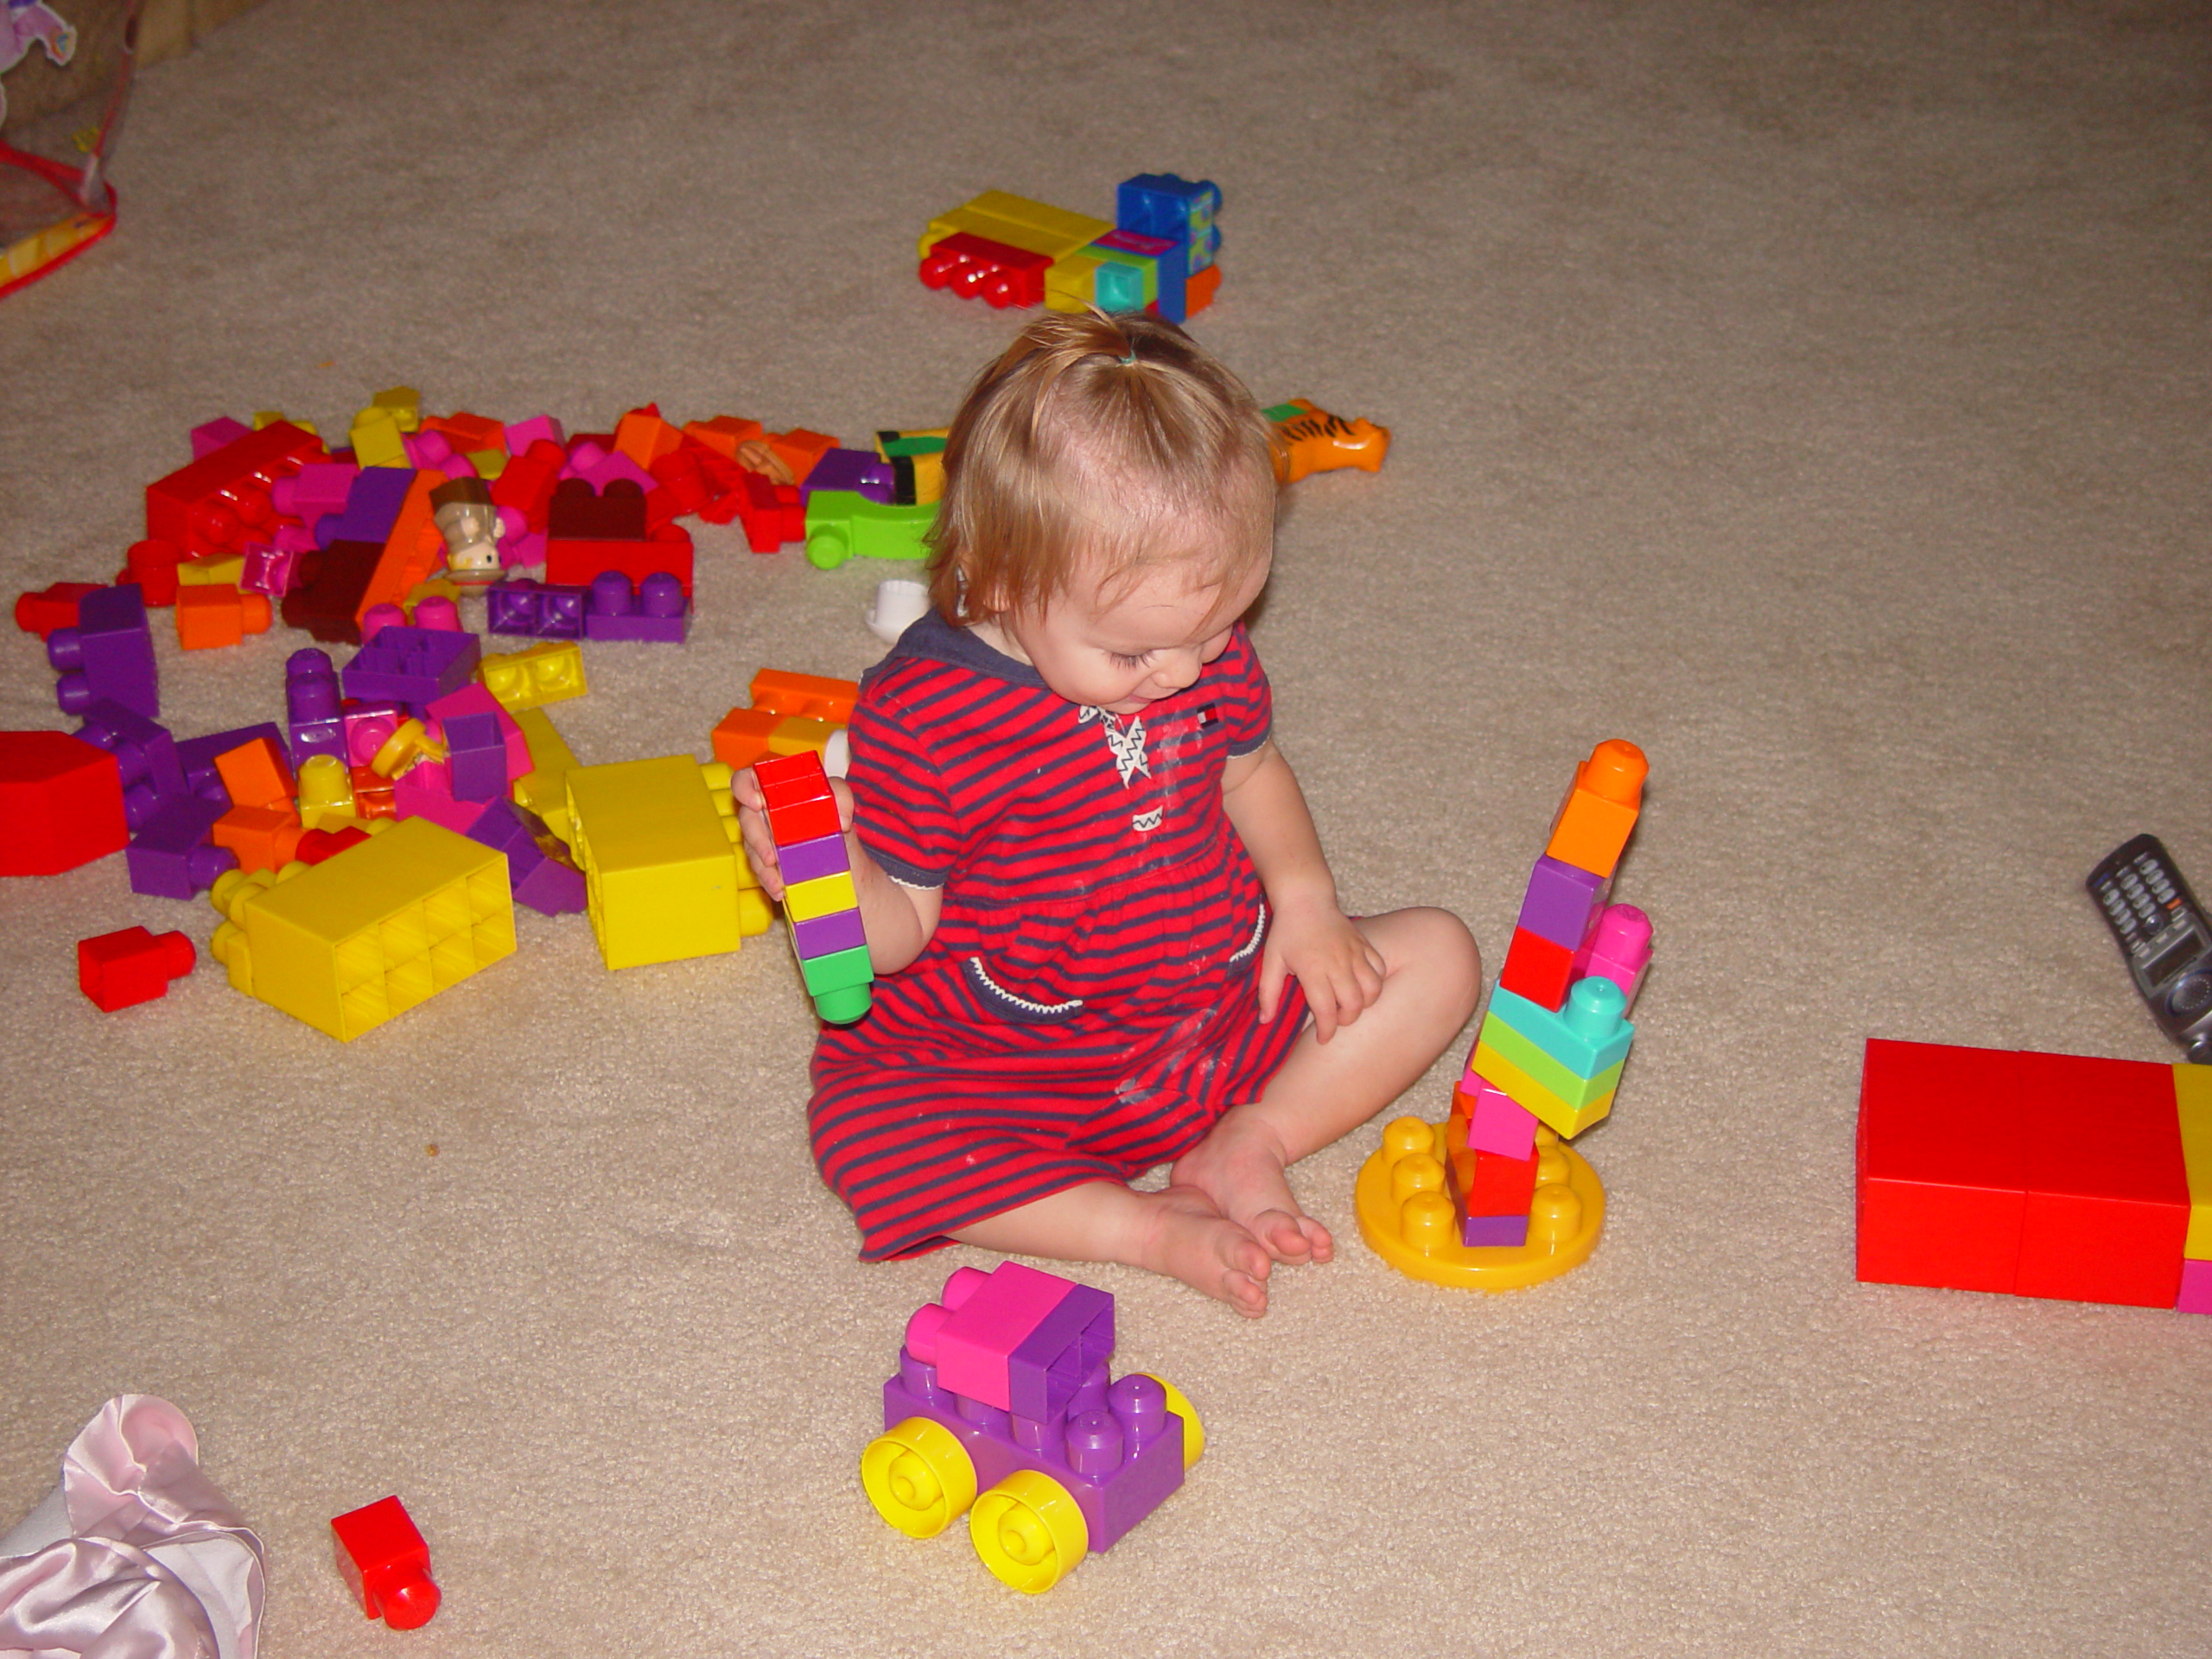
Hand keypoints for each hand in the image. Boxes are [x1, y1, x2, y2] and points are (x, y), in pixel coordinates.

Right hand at [732, 764, 853, 902]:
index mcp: (777, 790)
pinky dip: (769, 881)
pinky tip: (779, 890)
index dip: (745, 787)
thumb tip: (841, 820)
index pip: (748, 779)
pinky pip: (760, 869)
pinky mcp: (766, 861)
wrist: (847, 863)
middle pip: (746, 817)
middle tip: (770, 855)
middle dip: (756, 837)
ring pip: (750, 847)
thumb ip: (841, 795)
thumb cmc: (837, 825)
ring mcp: (764, 837)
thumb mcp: (842, 804)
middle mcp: (766, 811)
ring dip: (762, 866)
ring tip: (778, 880)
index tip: (757, 803)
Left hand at [1258, 892, 1384, 1041]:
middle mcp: (1338, 963)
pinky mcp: (1365, 945)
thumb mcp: (1271, 961)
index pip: (1326, 1010)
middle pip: (1354, 1004)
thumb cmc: (1287, 932)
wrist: (1306, 898)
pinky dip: (1375, 983)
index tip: (1322, 1039)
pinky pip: (1380, 970)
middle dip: (1346, 1020)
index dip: (1326, 1031)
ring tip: (1349, 1004)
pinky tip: (1361, 985)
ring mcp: (1355, 953)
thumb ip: (1268, 993)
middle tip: (1335, 1019)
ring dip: (1364, 1004)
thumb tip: (1265, 1021)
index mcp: (1313, 969)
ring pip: (1372, 990)